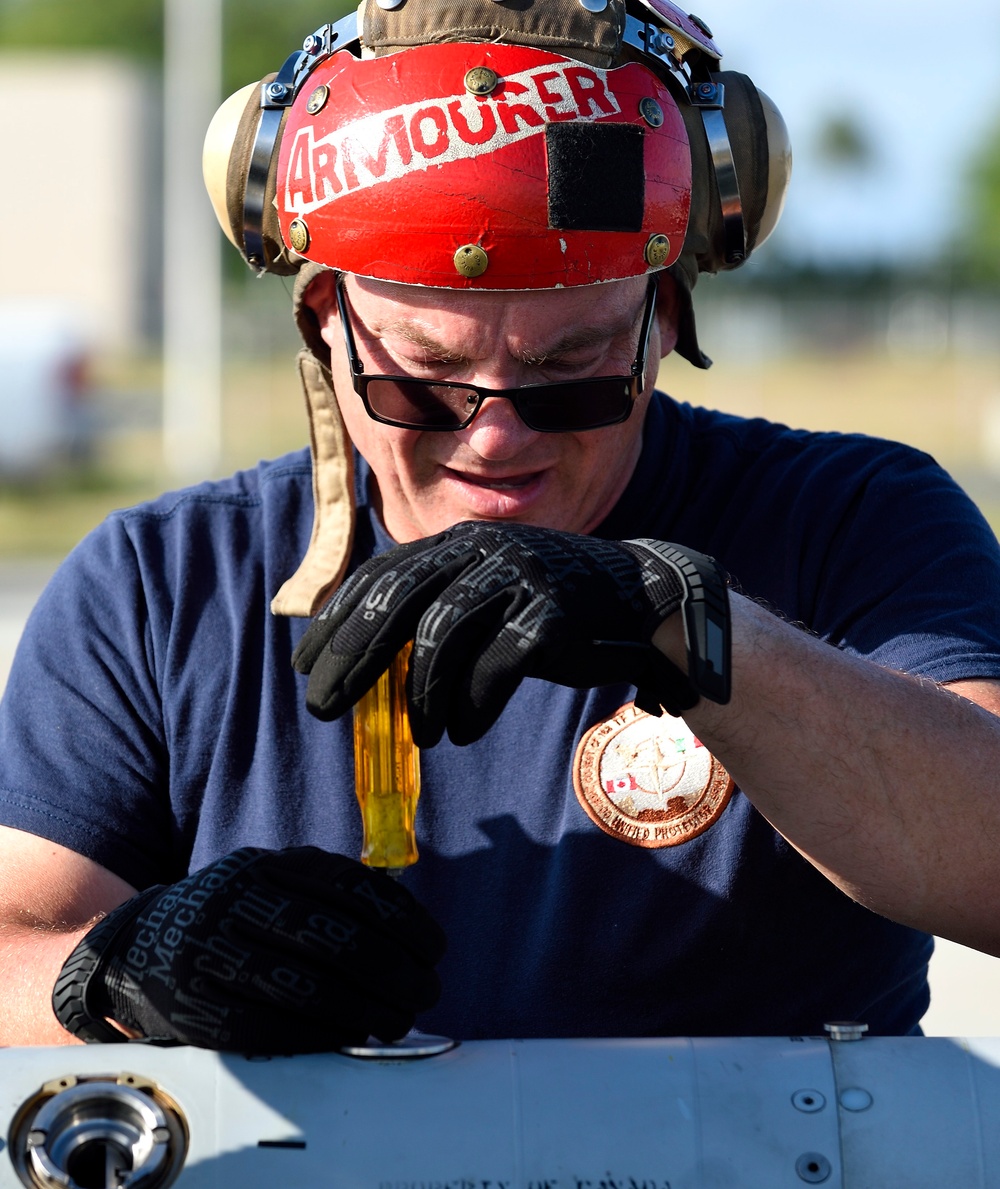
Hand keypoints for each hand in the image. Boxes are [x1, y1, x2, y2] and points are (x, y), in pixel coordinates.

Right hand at [53, 847, 445, 1052]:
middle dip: (394, 971)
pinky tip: (351, 1035)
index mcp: (268, 866)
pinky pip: (270, 1027)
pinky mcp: (196, 1005)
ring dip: (365, 1010)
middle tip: (427, 990)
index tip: (435, 947)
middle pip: (334, 938)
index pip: (350, 887)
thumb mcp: (272, 882)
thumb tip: (409, 929)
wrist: (139, 947)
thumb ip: (329, 893)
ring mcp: (212, 952)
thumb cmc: (232, 916)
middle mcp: (237, 901)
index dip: (403, 919)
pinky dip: (321, 1035)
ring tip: (398, 1020)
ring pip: (305, 986)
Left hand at [293, 521, 729, 745]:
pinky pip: (494, 668)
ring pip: (442, 637)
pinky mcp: (551, 616)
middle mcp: (483, 550)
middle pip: (398, 601)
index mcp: (459, 543)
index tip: (303, 664)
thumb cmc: (547, 608)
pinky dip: (471, 705)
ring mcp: (519, 578)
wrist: (640, 602)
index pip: (380, 576)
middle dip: (353, 659)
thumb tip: (363, 658)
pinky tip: (462, 730)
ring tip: (419, 735)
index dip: (336, 621)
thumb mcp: (486, 596)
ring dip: (421, 696)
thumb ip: (434, 611)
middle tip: (322, 707)